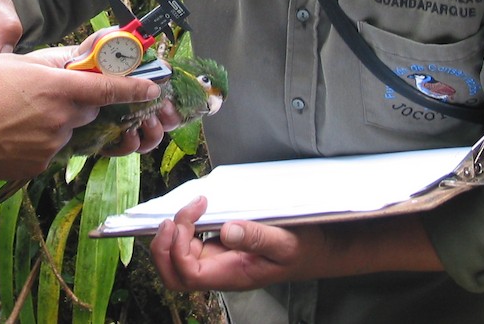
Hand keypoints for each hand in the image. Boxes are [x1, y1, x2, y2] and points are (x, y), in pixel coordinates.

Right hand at [0, 46, 161, 183]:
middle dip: (79, 103)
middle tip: (48, 96)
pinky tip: (15, 134)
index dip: (134, 88)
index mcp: (57, 87)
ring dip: (58, 122)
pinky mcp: (40, 165)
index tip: (152, 88)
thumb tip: (80, 56)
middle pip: (89, 110)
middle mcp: (60, 117)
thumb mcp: (15, 63)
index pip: (108, 89)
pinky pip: (53, 149)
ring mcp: (52, 144)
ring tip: (21, 116)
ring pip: (71, 130)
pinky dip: (42, 141)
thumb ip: (54, 61)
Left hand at [150, 197, 443, 290]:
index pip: (187, 274)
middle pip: (174, 274)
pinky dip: (186, 228)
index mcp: (231, 275)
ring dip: (173, 235)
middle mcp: (221, 270)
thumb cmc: (304, 247)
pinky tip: (198, 209)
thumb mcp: (285, 241)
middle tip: (174, 216)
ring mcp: (220, 260)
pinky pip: (193, 244)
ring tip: (188, 208)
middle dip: (162, 247)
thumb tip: (227, 230)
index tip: (189, 215)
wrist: (320, 247)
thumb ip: (257, 237)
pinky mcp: (223, 247)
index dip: (176, 248)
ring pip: (179, 259)